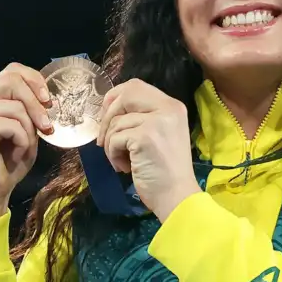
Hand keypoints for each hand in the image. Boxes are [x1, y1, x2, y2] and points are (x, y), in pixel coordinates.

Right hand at [0, 62, 53, 220]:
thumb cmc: (8, 160)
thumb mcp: (24, 128)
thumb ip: (29, 108)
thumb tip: (47, 96)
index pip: (12, 71)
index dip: (34, 80)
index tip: (49, 101)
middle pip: (13, 81)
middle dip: (36, 104)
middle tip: (47, 126)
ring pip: (16, 106)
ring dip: (30, 129)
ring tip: (24, 146)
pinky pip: (12, 125)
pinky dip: (22, 140)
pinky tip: (16, 152)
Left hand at [96, 79, 200, 221]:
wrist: (177, 196)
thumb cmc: (167, 171)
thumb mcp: (161, 134)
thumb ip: (144, 117)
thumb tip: (110, 109)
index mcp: (172, 106)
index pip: (135, 86)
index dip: (115, 98)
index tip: (107, 118)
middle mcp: (167, 108)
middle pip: (124, 95)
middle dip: (107, 117)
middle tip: (104, 140)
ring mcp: (157, 121)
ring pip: (116, 122)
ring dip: (110, 144)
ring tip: (122, 161)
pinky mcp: (145, 137)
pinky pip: (114, 138)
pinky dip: (113, 155)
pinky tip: (125, 167)